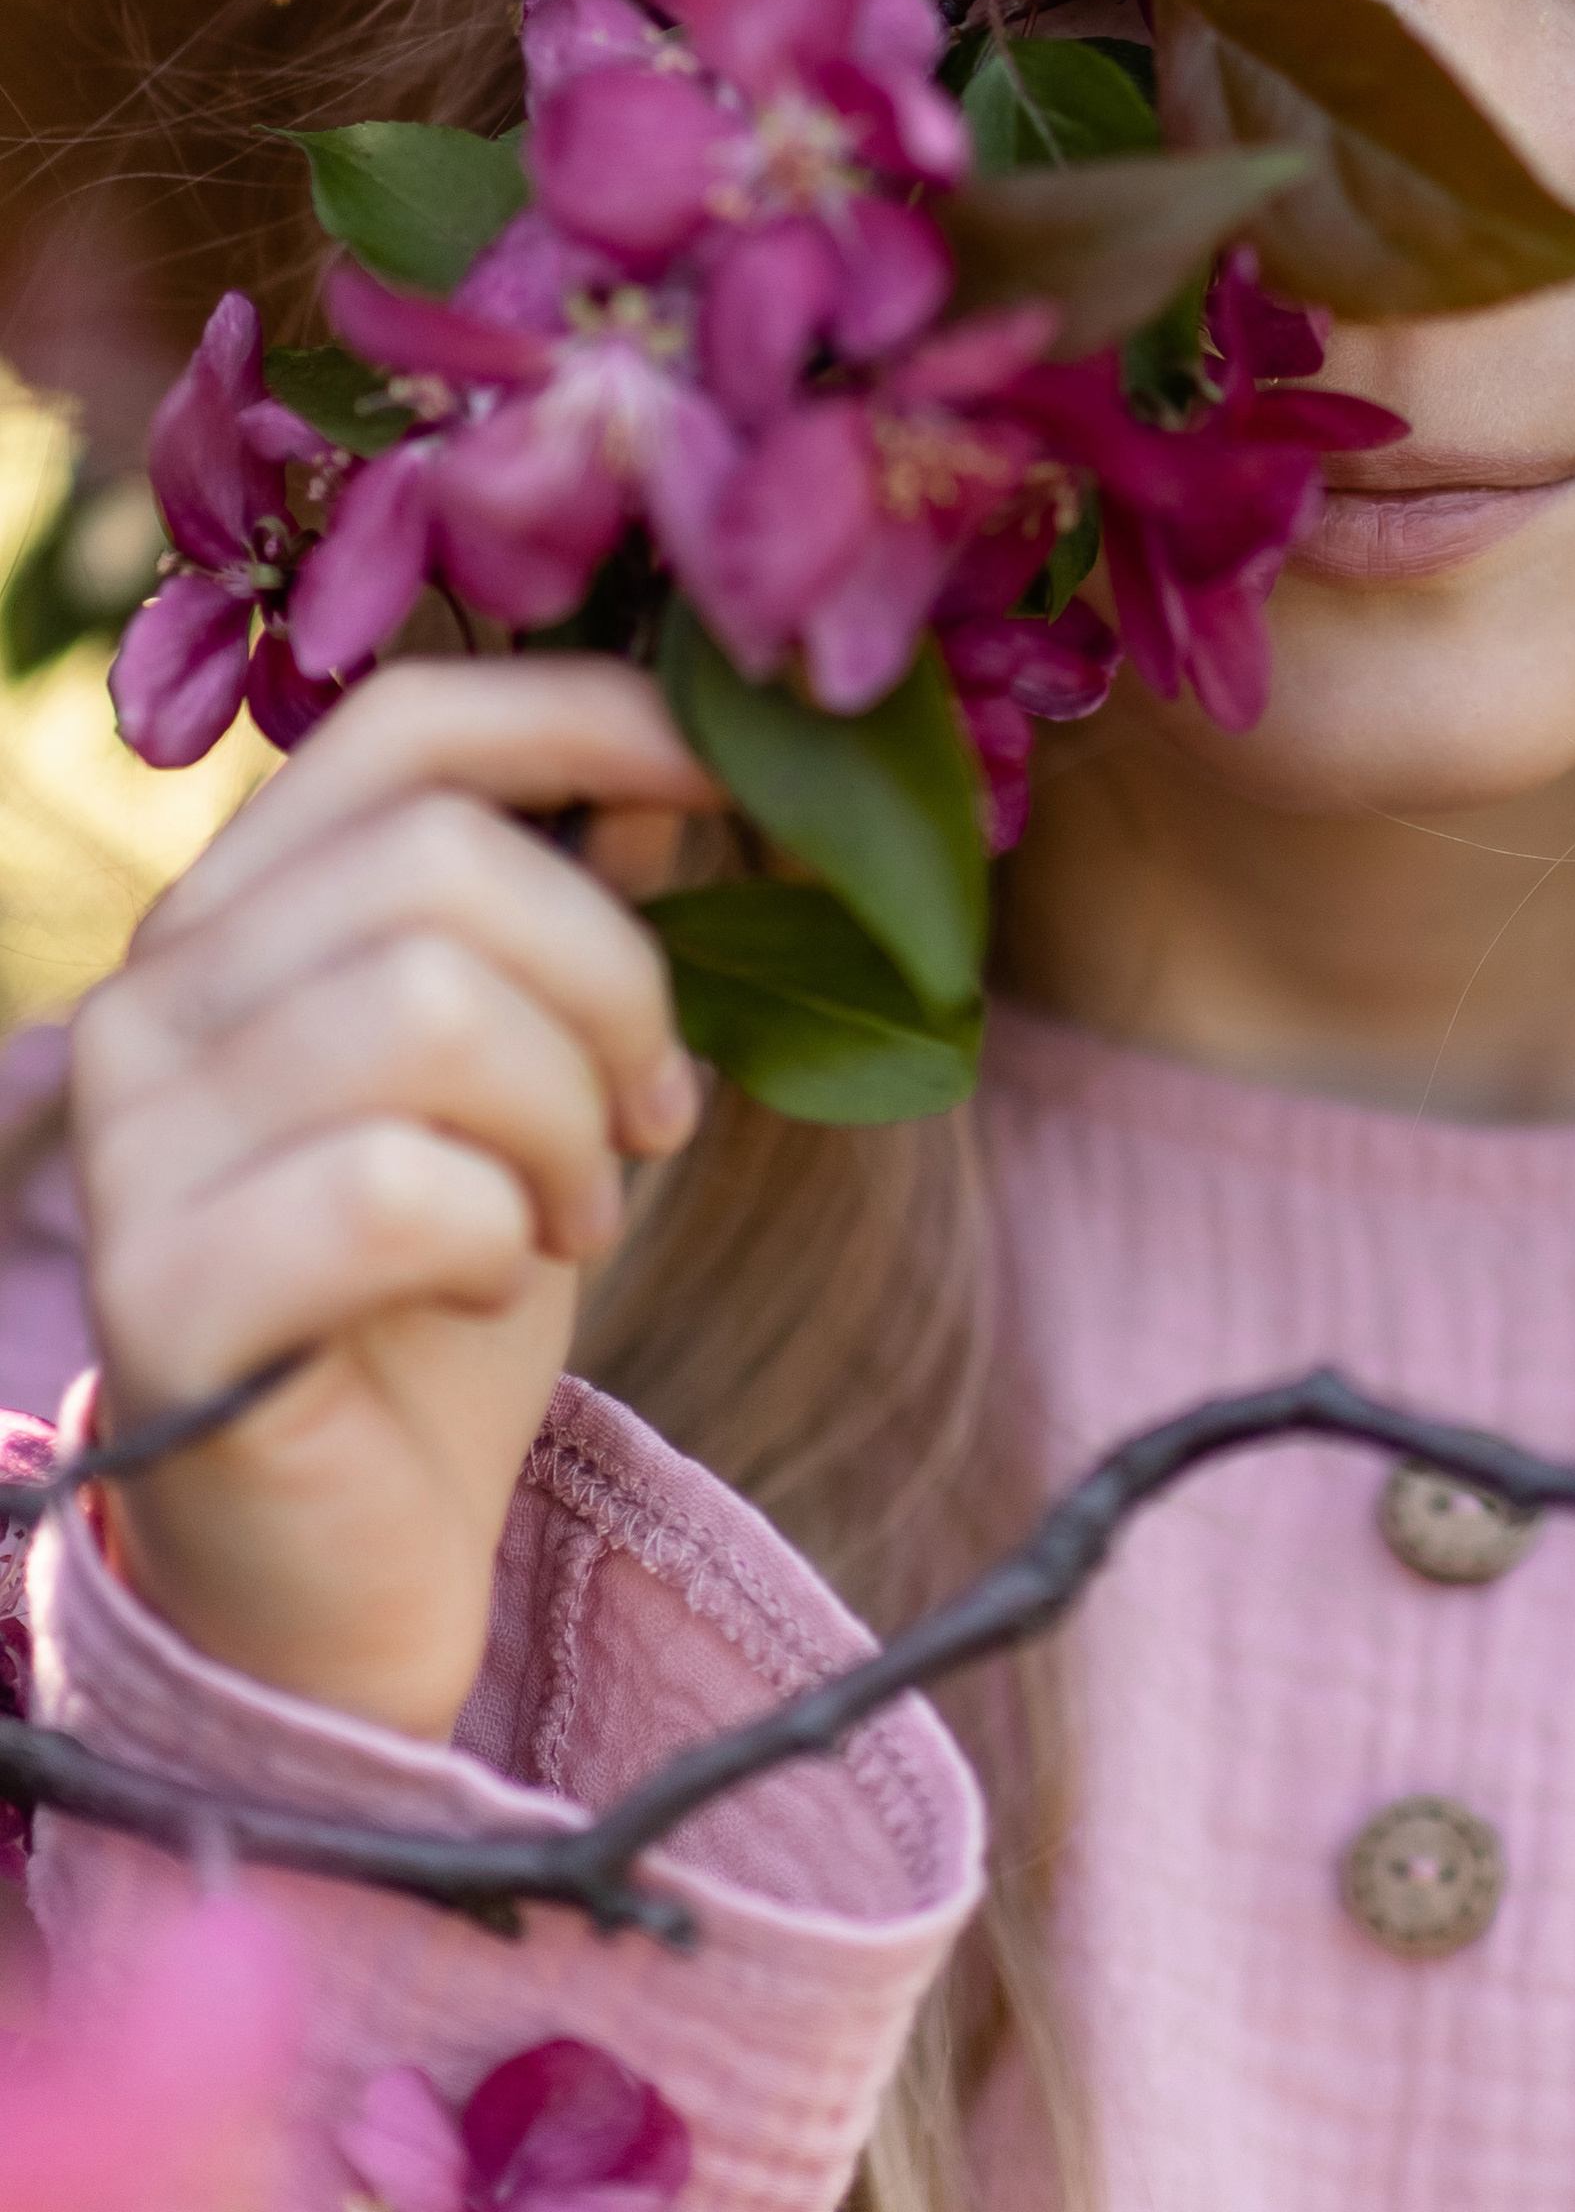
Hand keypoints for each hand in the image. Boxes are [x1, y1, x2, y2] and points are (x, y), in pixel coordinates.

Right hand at [68, 658, 719, 1739]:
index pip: (406, 725)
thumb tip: (671, 754)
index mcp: (243, 907)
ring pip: (423, 1005)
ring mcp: (134, 1138)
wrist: (343, 1563)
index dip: (586, 718)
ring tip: (572, 1213)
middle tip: (653, 1113)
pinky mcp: (158, 1289)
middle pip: (440, 860)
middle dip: (612, 982)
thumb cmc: (447, 1289)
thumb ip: (580, 902)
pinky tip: (495, 1285)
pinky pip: (391, 1186)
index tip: (732, 775)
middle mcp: (154, 992)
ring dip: (565, 1121)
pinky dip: (497, 1234)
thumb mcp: (544, 1068)